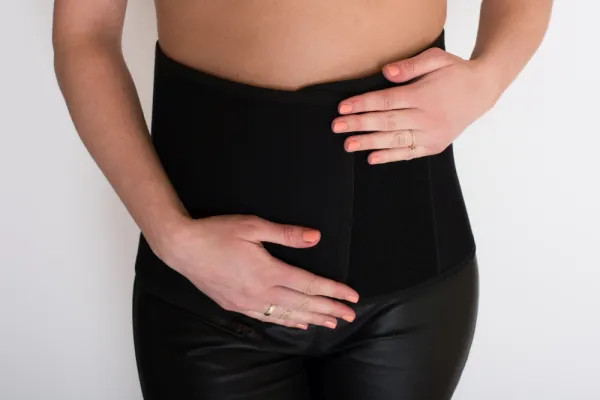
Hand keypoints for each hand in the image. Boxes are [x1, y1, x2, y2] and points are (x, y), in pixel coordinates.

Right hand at [157, 214, 358, 329]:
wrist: (182, 248)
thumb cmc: (216, 232)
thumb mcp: (253, 226)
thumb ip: (286, 234)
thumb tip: (316, 238)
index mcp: (268, 271)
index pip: (309, 284)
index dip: (333, 291)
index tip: (351, 297)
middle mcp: (260, 292)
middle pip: (303, 304)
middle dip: (329, 310)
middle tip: (350, 316)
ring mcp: (247, 302)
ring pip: (287, 315)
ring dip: (312, 319)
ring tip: (331, 324)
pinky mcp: (236, 306)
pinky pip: (268, 318)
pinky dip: (287, 322)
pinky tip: (298, 325)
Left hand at [331, 47, 498, 163]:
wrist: (482, 92)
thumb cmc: (455, 72)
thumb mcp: (437, 59)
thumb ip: (411, 65)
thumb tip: (386, 72)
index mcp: (424, 95)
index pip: (387, 101)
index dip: (363, 104)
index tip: (342, 107)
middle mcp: (427, 118)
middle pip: (387, 122)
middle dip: (359, 125)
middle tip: (336, 126)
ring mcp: (432, 134)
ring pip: (395, 141)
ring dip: (370, 143)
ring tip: (348, 145)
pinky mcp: (435, 145)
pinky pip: (409, 153)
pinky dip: (390, 157)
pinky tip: (372, 158)